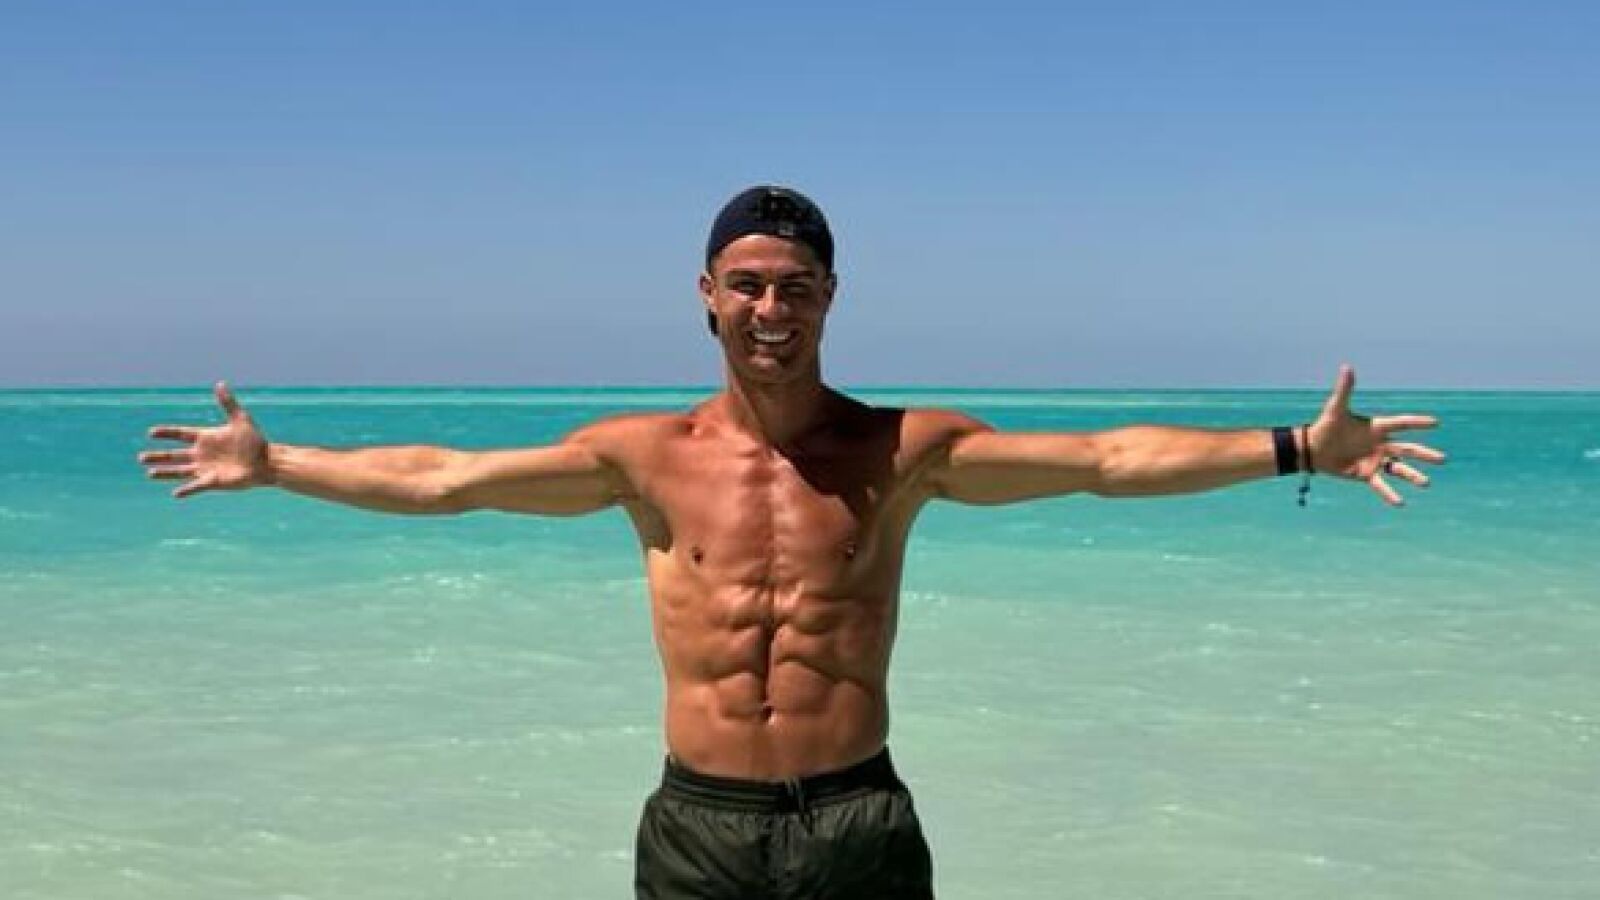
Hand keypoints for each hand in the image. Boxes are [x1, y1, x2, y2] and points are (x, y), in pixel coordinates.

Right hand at [139, 382, 271, 498]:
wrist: (266, 462)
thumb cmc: (255, 441)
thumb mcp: (240, 419)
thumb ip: (227, 403)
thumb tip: (220, 383)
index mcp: (206, 437)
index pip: (181, 434)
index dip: (167, 433)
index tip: (151, 432)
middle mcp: (202, 453)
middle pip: (175, 455)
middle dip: (158, 456)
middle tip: (141, 457)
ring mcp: (206, 468)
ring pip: (180, 471)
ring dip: (165, 472)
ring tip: (149, 473)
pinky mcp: (213, 481)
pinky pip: (196, 487)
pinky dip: (186, 490)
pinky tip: (175, 494)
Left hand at [1306, 365, 1445, 505]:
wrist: (1313, 448)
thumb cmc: (1326, 426)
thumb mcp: (1335, 409)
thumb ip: (1344, 390)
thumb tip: (1346, 367)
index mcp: (1377, 427)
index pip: (1401, 424)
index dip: (1416, 423)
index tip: (1435, 422)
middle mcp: (1380, 444)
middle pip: (1407, 449)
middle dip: (1424, 454)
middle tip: (1442, 459)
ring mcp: (1375, 460)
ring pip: (1399, 469)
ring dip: (1412, 476)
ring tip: (1425, 483)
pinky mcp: (1366, 474)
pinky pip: (1381, 485)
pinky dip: (1389, 494)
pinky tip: (1400, 503)